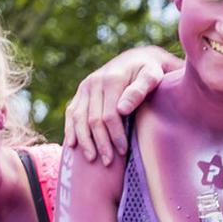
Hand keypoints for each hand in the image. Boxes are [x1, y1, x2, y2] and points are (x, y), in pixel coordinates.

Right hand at [65, 47, 179, 164]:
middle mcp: (94, 81)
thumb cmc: (150, 72)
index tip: (123, 152)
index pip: (109, 115)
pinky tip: (72, 145)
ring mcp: (85, 86)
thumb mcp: (152, 76)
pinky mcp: (80, 92)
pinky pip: (71, 113)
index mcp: (111, 79)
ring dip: (84, 141)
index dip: (115, 135)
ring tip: (91, 159)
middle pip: (92, 120)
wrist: (138, 59)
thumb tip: (122, 109)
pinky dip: (70, 130)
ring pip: (78, 119)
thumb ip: (139, 90)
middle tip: (107, 162)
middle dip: (100, 143)